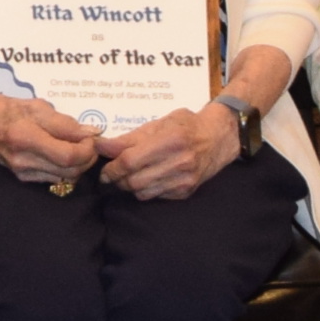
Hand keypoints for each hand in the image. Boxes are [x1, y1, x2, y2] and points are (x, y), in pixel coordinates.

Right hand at [0, 76, 102, 184]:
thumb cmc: (1, 110)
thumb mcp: (32, 106)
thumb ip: (63, 121)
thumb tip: (90, 131)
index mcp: (26, 136)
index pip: (70, 154)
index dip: (89, 147)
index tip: (91, 134)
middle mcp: (24, 159)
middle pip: (72, 170)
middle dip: (88, 157)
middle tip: (89, 142)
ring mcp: (24, 171)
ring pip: (66, 177)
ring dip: (79, 164)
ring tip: (78, 147)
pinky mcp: (24, 177)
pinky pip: (55, 178)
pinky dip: (66, 169)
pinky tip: (63, 154)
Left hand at [98, 100, 243, 200]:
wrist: (218, 138)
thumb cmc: (186, 126)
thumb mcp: (158, 125)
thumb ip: (129, 138)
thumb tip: (101, 146)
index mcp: (171, 140)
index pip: (130, 161)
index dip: (111, 167)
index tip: (102, 167)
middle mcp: (180, 163)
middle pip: (134, 180)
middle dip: (117, 178)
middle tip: (110, 173)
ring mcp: (185, 180)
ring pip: (142, 192)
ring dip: (128, 186)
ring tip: (126, 175)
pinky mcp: (186, 192)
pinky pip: (155, 196)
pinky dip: (144, 190)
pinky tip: (146, 178)